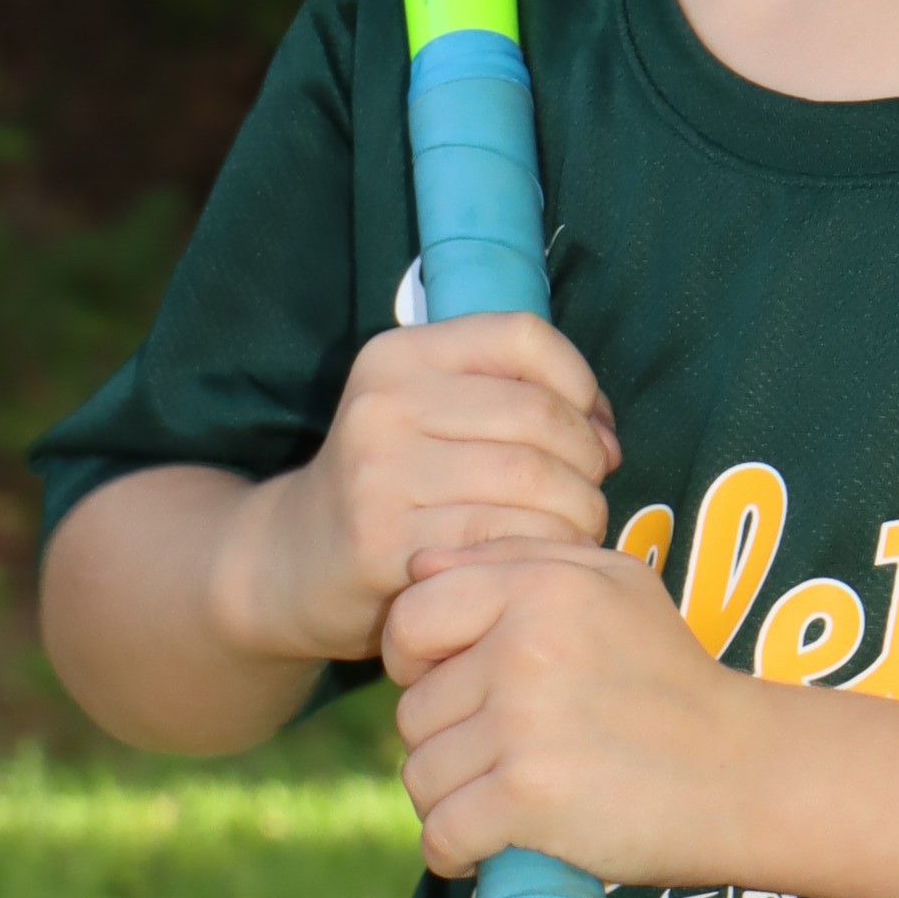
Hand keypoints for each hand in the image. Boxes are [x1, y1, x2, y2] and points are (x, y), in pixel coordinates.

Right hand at [234, 316, 619, 667]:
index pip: (522, 336)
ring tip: (572, 532)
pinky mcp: (385, 544)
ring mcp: (380, 474)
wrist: (293, 560)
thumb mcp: (428, 414)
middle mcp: (385, 404)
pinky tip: (536, 561)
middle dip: (588, 462)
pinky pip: (505, 540)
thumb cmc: (391, 486)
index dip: (580, 381)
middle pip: (539, 415)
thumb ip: (513, 400)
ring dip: (579, 514)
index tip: (592, 430)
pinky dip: (543, 552)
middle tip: (588, 497)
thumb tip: (605, 433)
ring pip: (533, 480)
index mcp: (400, 356)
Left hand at [386, 539, 769, 884]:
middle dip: (446, 743)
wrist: (747, 773)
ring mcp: (524, 723)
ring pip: (421, 775)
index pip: (411, 616)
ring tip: (506, 801)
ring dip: (452, 801)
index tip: (455, 692)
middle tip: (503, 759)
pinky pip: (441, 832)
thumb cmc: (674, 680)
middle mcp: (525, 647)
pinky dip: (455, 852)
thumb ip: (517, 558)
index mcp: (539, 586)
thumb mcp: (616, 583)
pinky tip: (490, 849)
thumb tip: (418, 568)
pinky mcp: (528, 797)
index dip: (415, 661)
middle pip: (413, 709)